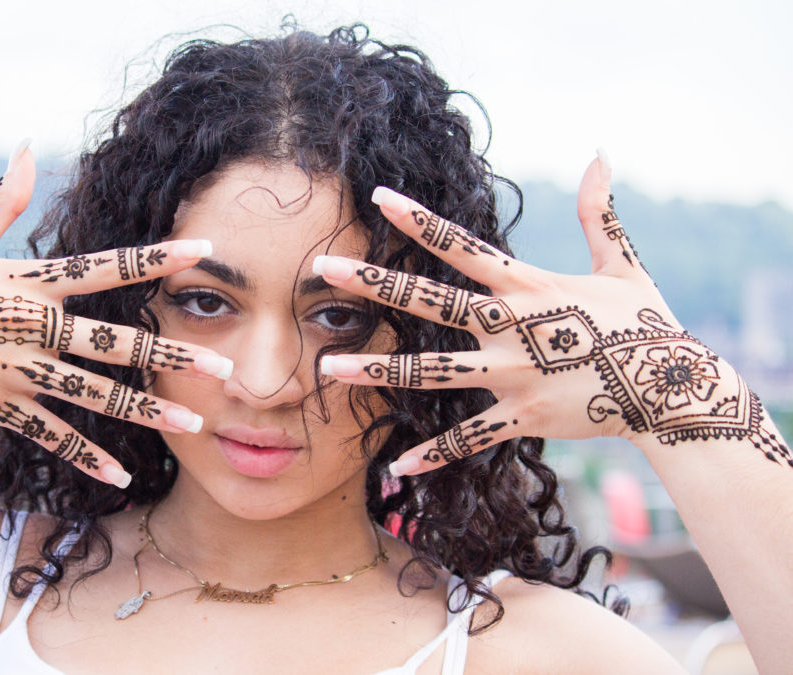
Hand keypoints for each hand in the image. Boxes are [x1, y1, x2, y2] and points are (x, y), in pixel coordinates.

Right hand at [0, 143, 232, 486]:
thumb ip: (1, 199)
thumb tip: (25, 145)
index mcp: (29, 282)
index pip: (105, 266)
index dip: (156, 258)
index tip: (205, 251)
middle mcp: (33, 326)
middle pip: (114, 341)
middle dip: (172, 354)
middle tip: (225, 367)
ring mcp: (19, 371)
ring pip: (95, 395)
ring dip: (147, 412)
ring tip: (195, 425)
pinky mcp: (2, 407)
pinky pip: (53, 435)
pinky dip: (87, 457)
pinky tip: (124, 478)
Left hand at [315, 154, 789, 475]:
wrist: (672, 388)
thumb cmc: (644, 322)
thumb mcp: (622, 263)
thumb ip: (600, 213)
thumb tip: (601, 155)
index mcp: (527, 287)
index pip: (462, 247)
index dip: (420, 222)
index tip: (378, 199)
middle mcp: (510, 328)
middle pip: (430, 303)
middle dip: (375, 285)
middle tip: (324, 270)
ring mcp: (512, 375)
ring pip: (432, 373)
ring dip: (378, 370)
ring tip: (327, 367)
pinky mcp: (522, 416)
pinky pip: (470, 438)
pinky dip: (435, 455)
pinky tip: (395, 468)